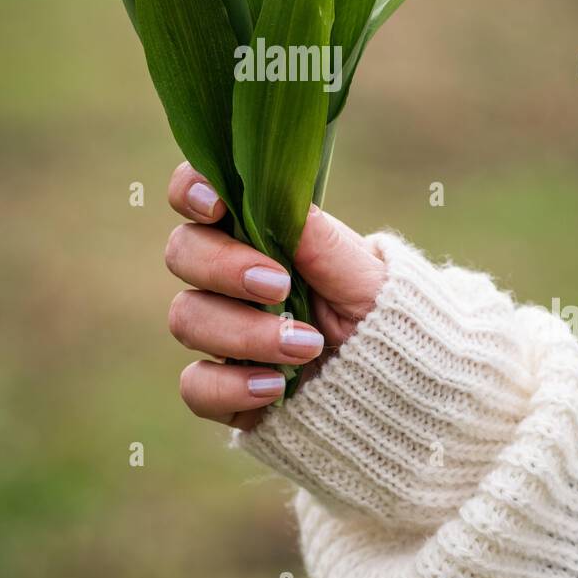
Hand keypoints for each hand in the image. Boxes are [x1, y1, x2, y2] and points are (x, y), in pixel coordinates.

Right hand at [165, 161, 385, 429]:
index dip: (192, 189)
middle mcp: (227, 277)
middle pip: (182, 252)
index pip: (199, 192)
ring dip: (244, 333)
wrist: (395, 384)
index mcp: (259, 233)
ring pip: (187, 317)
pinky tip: (275, 388)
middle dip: (224, 267)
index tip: (215, 206)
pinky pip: (195, 386)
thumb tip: (283, 199)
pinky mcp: (222, 386)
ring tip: (307, 347)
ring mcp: (220, 332)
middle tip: (280, 287)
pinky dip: (231, 387)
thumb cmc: (381, 314)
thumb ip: (323, 243)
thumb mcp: (367, 277)